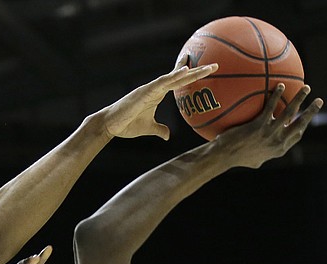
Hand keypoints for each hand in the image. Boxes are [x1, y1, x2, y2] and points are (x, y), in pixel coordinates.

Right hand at [101, 55, 217, 139]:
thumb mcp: (148, 128)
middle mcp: (156, 88)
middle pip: (180, 77)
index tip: (204, 68)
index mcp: (157, 94)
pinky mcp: (145, 91)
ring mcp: (151, 88)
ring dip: (191, 72)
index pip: (177, 81)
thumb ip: (159, 129)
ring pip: (174, 77)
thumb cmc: (126, 125)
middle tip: (216, 65)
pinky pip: (162, 82)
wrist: (110, 125)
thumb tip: (168, 135)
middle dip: (198, 71)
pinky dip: (174, 76)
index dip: (190, 74)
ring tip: (207, 67)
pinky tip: (185, 70)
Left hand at [215, 83, 323, 168]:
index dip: (303, 126)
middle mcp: (278, 142)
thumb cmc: (235, 159)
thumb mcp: (253, 161)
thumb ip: (262, 154)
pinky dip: (277, 96)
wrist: (223, 157)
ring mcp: (269, 134)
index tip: (307, 117)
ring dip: (300, 99)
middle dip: (312, 112)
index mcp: (278, 150)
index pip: (296, 136)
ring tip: (306, 88)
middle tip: (319, 101)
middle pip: (300, 124)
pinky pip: (271, 107)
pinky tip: (279, 86)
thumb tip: (262, 152)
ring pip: (290, 113)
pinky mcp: (258, 126)